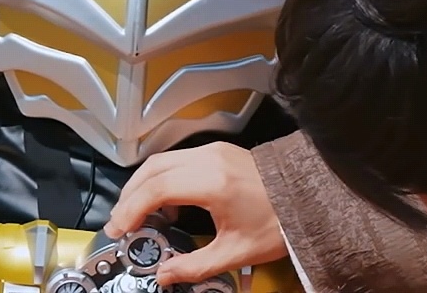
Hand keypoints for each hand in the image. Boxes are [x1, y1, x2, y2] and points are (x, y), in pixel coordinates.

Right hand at [104, 143, 288, 285]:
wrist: (308, 198)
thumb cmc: (277, 223)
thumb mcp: (235, 252)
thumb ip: (194, 266)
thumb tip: (164, 275)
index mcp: (213, 182)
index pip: (157, 189)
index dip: (131, 209)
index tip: (118, 229)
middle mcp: (209, 159)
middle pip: (152, 170)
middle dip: (130, 196)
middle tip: (120, 223)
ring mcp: (213, 150)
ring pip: (162, 160)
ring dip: (143, 185)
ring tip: (136, 214)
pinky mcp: (217, 150)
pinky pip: (177, 159)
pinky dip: (161, 178)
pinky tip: (165, 202)